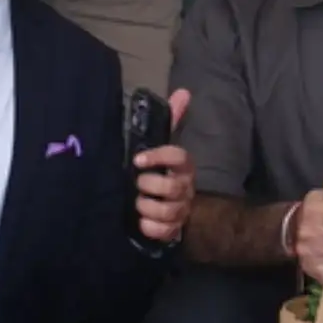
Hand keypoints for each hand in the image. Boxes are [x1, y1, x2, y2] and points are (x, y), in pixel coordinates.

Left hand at [132, 92, 193, 244]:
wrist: (166, 204)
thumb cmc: (161, 170)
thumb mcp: (162, 144)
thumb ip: (171, 119)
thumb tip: (183, 91)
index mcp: (183, 166)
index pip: (178, 157)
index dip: (158, 157)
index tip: (137, 160)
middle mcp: (185, 187)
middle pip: (171, 186)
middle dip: (149, 185)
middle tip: (137, 184)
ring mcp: (181, 210)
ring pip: (168, 210)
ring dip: (147, 207)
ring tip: (137, 204)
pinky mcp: (174, 229)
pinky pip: (165, 231)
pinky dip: (151, 227)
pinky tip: (142, 222)